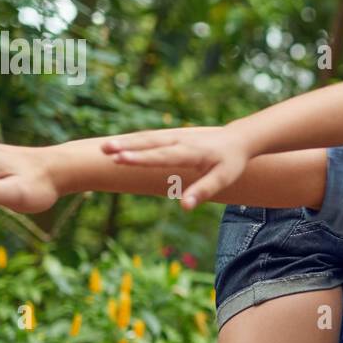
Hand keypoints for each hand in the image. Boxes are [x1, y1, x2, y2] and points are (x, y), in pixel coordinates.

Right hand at [101, 125, 247, 210]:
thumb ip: (203, 191)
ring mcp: (175, 135)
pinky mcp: (173, 135)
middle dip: (127, 146)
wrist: (238, 139)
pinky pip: (151, 137)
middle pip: (150, 143)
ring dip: (126, 141)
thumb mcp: (223, 178)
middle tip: (105, 150)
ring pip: (148, 137)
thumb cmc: (231, 162)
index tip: (121, 159)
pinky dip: (134, 140)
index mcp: (191, 152)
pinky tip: (118, 144)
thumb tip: (185, 207)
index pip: (162, 156)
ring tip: (104, 147)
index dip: (141, 158)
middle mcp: (180, 140)